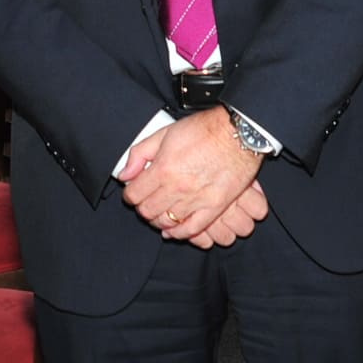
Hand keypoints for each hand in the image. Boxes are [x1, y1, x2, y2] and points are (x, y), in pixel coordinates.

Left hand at [118, 108, 262, 242]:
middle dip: (143, 207)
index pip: (134, 194)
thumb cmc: (204, 130)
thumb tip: (124, 174)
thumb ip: (140, 154)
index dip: (130, 194)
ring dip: (159, 219)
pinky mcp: (215, 207)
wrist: (238, 133)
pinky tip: (175, 228)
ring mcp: (197, 200)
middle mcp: (177, 188)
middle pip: (147, 211)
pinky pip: (192, 229)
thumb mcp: (164, 133)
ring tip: (161, 211)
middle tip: (147, 200)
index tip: (134, 190)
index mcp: (163, 169)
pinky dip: (180, 232)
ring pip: (167, 222)